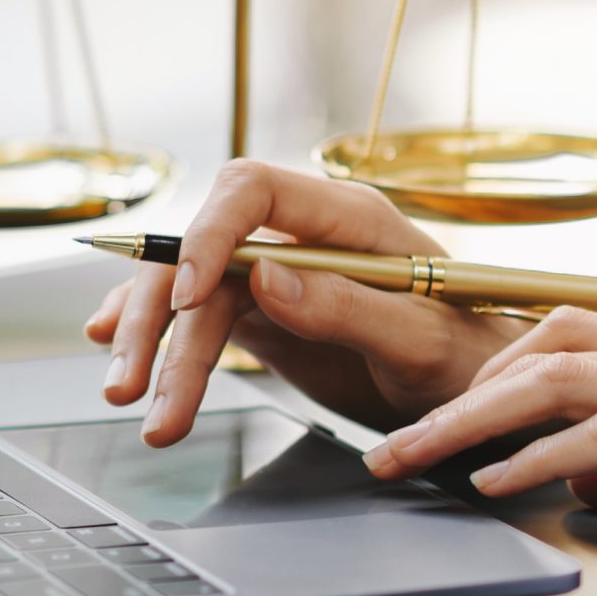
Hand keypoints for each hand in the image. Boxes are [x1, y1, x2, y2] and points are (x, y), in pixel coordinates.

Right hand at [84, 159, 524, 441]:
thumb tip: (267, 278)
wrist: (481, 390)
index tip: (187, 298)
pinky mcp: (266, 313)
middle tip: (137, 385)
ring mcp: (279, 271)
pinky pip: (198, 314)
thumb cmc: (469, 357)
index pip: (251, 189)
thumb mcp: (421, 339)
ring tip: (135, 405)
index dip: (207, 234)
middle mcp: (302, 234)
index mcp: (347, 216)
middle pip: (202, 247)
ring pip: (191, 291)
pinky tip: (114, 349)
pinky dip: (157, 335)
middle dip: (161, 315)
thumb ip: (349, 306)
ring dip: (154, 345)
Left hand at [358, 309, 596, 553]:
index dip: (493, 365)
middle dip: (454, 392)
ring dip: (465, 425)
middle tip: (391, 444)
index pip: (570, 329)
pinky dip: (531, 458)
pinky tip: (494, 486)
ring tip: (408, 464)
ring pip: (550, 382)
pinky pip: (596, 437)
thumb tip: (584, 478)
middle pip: (540, 344)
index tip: (443, 409)